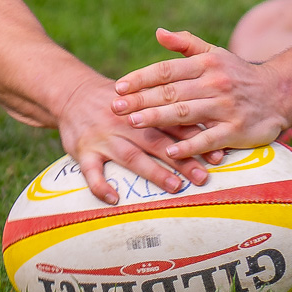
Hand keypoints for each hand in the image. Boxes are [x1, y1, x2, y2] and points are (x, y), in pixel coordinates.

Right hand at [54, 75, 210, 205]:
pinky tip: (114, 199)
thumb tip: (210, 131)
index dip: (197, 140)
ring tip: (174, 187)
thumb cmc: (121, 101)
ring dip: (153, 172)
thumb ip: (172, 113)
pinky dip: (100, 186)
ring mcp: (104, 137)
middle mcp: (126, 122)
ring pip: (130, 156)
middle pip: (158, 141)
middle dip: (182, 160)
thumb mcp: (144, 97)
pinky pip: (90, 171)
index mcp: (144, 108)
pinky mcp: (83, 150)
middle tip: (203, 177)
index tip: (218, 157)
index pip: (175, 124)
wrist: (73, 93)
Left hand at [113, 29, 291, 157]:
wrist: (280, 92)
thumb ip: (186, 45)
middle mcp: (215, 83)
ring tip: (134, 122)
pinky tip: (170, 151)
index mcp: (207, 63)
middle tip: (115, 106)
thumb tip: (158, 32)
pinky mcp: (237, 130)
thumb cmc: (239, 74)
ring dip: (159, 118)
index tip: (119, 86)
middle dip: (142, 99)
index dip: (142, 78)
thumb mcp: (215, 54)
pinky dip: (189, 146)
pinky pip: (209, 139)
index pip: (168, 69)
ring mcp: (226, 107)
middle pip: (172, 92)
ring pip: (186, 113)